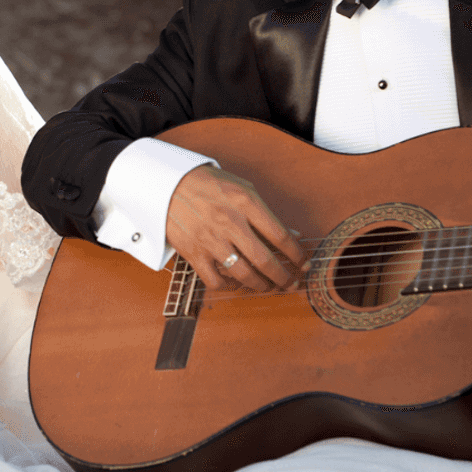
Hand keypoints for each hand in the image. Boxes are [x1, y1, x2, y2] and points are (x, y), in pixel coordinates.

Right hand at [166, 164, 307, 290]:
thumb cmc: (208, 185)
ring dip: (261, 285)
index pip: (280, 236)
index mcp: (245, 202)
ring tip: (268, 286)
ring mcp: (210, 240)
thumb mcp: (242, 189)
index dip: (297, 254)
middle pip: (265, 260)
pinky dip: (229, 286)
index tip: (304, 263)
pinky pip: (216, 280)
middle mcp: (230, 222)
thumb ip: (266, 213)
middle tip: (292, 283)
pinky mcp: (193, 253)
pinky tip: (236, 282)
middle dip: (284, 277)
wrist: (167, 185)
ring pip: (244, 274)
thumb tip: (292, 236)